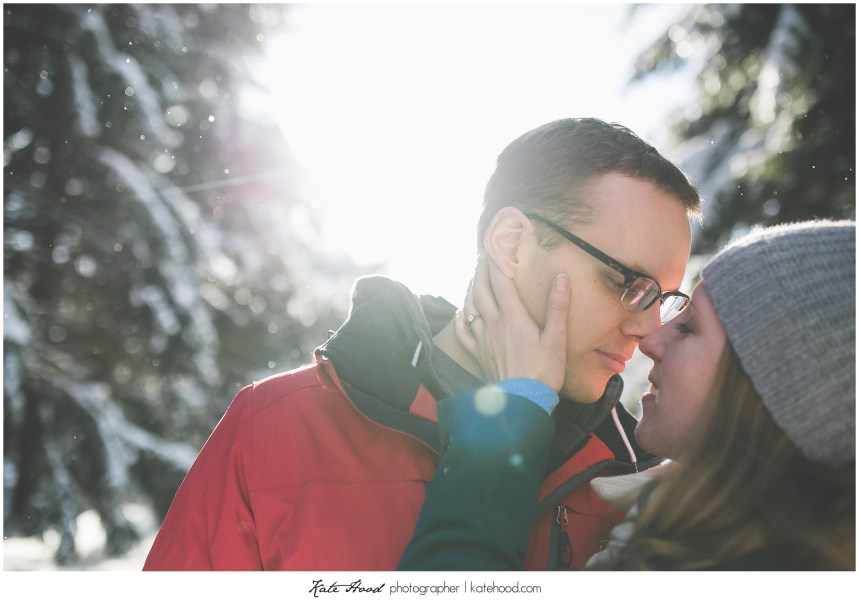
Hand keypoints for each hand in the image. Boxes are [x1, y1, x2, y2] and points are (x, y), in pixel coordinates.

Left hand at [455, 256, 569, 391]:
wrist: (521, 402)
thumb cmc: (543, 372)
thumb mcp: (556, 339)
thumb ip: (557, 306)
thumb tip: (561, 277)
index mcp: (513, 317)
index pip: (500, 283)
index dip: (496, 263)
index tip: (494, 248)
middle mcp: (494, 324)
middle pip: (481, 291)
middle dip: (481, 272)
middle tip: (481, 258)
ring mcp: (482, 340)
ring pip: (470, 308)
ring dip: (470, 291)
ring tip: (472, 280)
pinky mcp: (478, 355)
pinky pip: (464, 333)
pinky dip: (460, 319)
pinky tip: (461, 313)